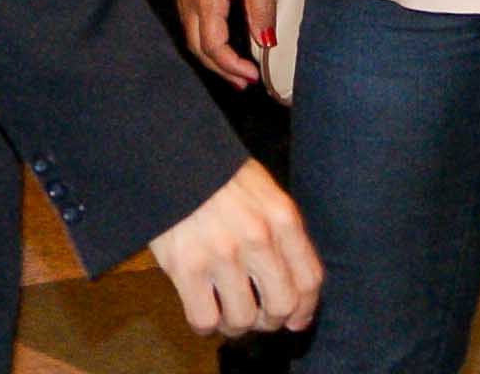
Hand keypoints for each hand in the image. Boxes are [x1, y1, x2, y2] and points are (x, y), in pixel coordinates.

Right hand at [144, 161, 320, 338]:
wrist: (170, 155)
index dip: (304, 308)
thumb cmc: (218, 175)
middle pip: (281, 306)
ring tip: (225, 313)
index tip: (294, 319)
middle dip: (270, 320)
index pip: (309, 279)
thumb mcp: (263, 191)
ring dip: (235, 325)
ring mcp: (221, 253)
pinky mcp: (186, 266)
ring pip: (242, 319)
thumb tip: (294, 290)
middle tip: (256, 316)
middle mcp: (257, 237)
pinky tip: (202, 308)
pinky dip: (206, 324)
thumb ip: (281, 233)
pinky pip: (204, 319)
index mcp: (281, 216)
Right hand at [176, 0, 272, 85]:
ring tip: (232, 62)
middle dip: (219, 67)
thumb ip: (261, 9)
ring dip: (211, 51)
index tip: (253, 76)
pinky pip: (190, 15)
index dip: (233, 67)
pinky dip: (205, 32)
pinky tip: (218, 28)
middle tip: (241, 81)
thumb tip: (265, 42)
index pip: (214, 48)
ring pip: (191, 31)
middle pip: (197, 46)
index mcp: (205, 0)